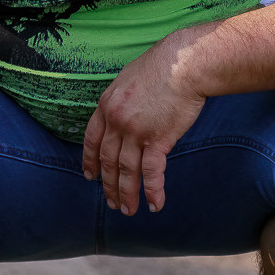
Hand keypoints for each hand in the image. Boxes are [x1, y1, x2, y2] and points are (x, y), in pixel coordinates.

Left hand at [81, 34, 208, 215]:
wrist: (184, 64)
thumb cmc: (163, 66)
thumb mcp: (130, 79)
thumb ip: (122, 100)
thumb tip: (124, 113)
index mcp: (106, 105)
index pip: (92, 140)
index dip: (90, 161)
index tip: (90, 176)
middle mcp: (116, 121)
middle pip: (108, 160)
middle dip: (109, 185)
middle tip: (112, 202)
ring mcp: (135, 132)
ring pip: (127, 171)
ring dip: (127, 194)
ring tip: (128, 210)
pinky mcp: (157, 139)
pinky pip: (151, 172)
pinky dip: (152, 191)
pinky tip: (155, 205)